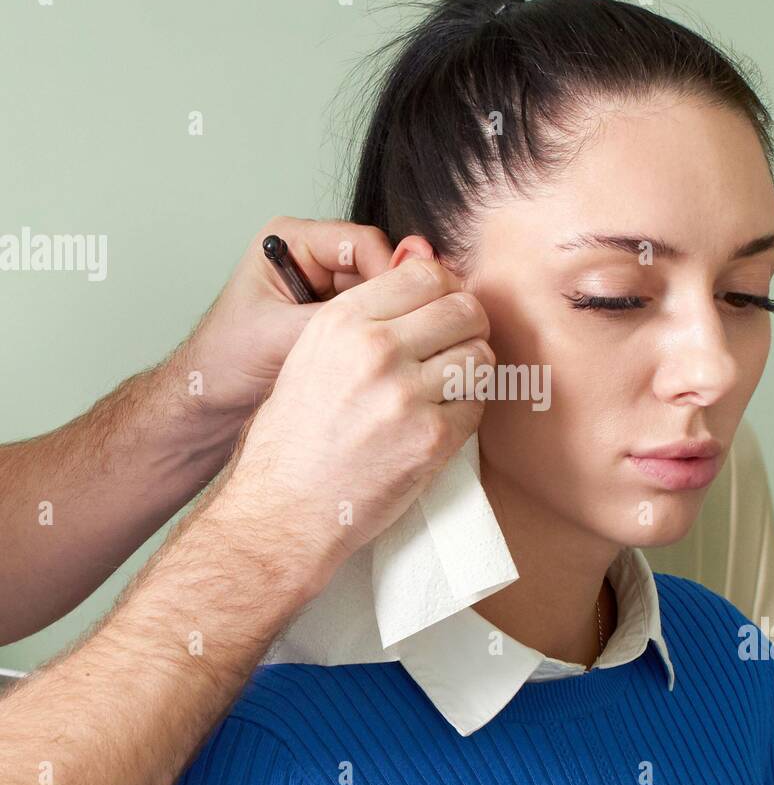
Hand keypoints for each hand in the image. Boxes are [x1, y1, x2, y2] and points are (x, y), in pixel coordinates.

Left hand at [174, 216, 393, 421]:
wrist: (211, 396)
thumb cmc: (225, 359)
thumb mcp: (278, 335)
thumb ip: (333, 318)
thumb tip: (387, 309)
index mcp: (291, 241)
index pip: (360, 242)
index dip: (387, 272)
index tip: (399, 308)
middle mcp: (311, 257)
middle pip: (376, 265)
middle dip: (387, 300)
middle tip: (397, 336)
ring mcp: (324, 287)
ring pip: (378, 295)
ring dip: (381, 322)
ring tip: (380, 352)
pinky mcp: (332, 315)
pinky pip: (370, 319)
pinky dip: (375, 337)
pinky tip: (372, 359)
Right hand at [215, 255, 495, 604]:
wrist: (282, 510)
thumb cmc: (293, 439)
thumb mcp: (312, 355)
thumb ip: (366, 316)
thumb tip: (425, 273)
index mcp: (343, 321)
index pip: (426, 274)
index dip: (445, 290)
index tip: (443, 310)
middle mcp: (375, 349)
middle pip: (463, 309)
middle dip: (468, 327)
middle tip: (456, 349)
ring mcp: (406, 394)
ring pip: (479, 356)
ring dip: (471, 371)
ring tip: (445, 390)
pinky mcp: (432, 438)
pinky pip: (477, 405)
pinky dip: (466, 412)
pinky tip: (438, 422)